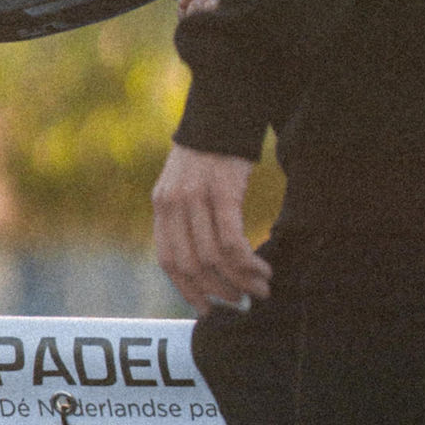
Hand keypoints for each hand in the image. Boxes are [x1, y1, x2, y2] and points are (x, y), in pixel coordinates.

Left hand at [151, 144, 270, 311]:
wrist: (222, 115)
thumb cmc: (210, 155)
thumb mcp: (185, 185)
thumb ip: (186, 219)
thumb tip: (204, 265)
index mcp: (162, 206)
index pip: (169, 261)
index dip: (188, 289)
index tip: (207, 309)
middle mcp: (173, 205)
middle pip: (192, 265)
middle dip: (219, 290)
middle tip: (242, 302)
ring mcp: (195, 198)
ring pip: (214, 258)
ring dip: (240, 280)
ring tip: (261, 289)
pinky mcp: (222, 192)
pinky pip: (231, 241)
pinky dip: (247, 263)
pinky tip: (262, 269)